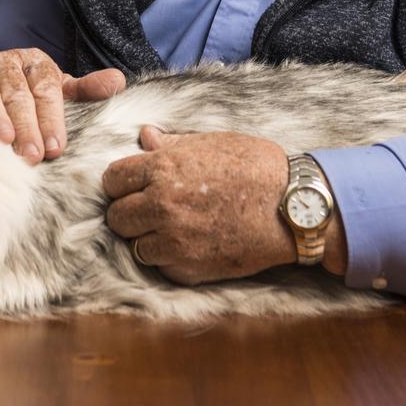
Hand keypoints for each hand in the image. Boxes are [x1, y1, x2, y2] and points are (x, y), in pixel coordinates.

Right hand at [0, 48, 125, 163]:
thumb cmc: (27, 88)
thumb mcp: (55, 87)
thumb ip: (85, 89)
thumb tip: (118, 82)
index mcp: (35, 63)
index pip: (47, 89)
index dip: (52, 117)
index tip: (56, 146)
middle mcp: (6, 64)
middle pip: (18, 94)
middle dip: (27, 125)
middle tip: (33, 156)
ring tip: (3, 142)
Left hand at [103, 129, 296, 284]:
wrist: (292, 206)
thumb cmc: (254, 166)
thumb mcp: (210, 142)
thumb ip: (171, 144)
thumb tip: (144, 136)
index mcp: (162, 169)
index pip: (112, 180)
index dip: (122, 182)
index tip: (134, 184)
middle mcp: (162, 206)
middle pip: (116, 216)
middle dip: (129, 211)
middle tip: (149, 208)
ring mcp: (175, 241)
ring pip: (134, 245)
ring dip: (146, 237)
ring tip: (169, 227)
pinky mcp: (191, 270)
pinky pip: (161, 267)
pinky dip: (168, 258)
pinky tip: (188, 244)